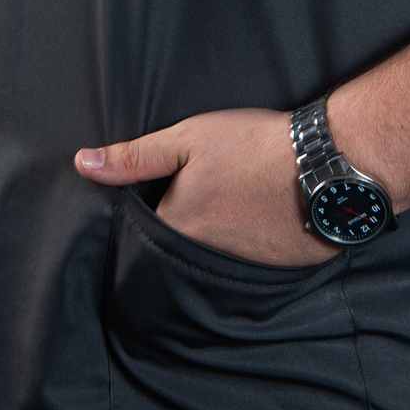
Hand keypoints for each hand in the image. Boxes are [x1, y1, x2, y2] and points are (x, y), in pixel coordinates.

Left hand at [74, 107, 335, 266]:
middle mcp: (203, 258)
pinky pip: (252, 262)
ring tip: (240, 202)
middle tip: (214, 191)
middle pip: (184, 244)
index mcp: (177, 226)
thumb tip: (82, 164)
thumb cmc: (253, 145)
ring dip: (224, 235)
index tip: (174, 184)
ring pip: (218, 255)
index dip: (160, 201)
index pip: (151, 226)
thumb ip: (134, 157)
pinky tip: (266, 217)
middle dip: (192, 224)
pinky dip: (255, 243)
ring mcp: (242, 268)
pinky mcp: (277, 271)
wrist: (326, 164)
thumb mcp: (187, 138)